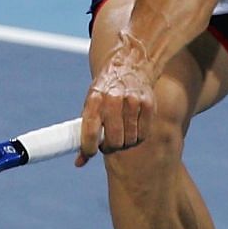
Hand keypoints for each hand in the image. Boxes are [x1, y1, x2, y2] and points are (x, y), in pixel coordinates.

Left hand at [76, 36, 158, 165]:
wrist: (129, 64)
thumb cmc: (106, 90)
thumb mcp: (91, 104)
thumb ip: (85, 132)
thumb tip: (79, 163)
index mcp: (95, 99)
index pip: (90, 131)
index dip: (89, 148)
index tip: (90, 152)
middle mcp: (114, 99)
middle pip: (114, 140)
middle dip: (110, 147)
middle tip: (108, 143)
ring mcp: (133, 101)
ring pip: (129, 140)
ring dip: (125, 143)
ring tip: (121, 134)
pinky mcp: (148, 104)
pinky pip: (143, 134)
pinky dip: (137, 137)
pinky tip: (132, 129)